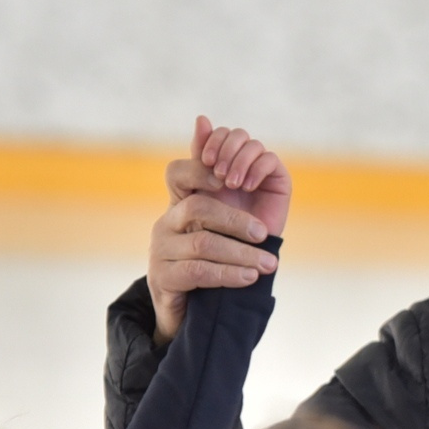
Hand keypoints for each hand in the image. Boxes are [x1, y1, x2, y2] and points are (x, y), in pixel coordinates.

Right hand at [148, 115, 291, 342]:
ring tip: (268, 264)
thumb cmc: (216, 254)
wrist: (196, 309)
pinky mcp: (163, 279)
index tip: (237, 182)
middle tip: (265, 234)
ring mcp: (159, 251)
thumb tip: (203, 120)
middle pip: (199, 208)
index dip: (204, 170)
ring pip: (203, 243)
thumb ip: (222, 173)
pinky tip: (250, 278)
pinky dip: (229, 274)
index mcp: (177, 202)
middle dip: (237, 220)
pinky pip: (199, 272)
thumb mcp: (223, 213)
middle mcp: (164, 222)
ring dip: (241, 254)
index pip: (178, 171)